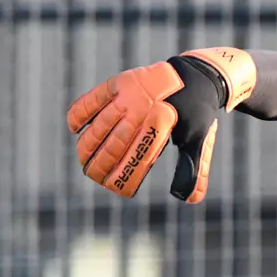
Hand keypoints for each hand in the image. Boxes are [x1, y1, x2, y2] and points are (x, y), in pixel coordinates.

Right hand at [66, 48, 256, 201]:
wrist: (196, 76)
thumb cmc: (196, 114)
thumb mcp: (200, 141)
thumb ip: (193, 171)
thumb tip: (190, 201)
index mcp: (163, 127)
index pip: (136, 161)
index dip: (123, 179)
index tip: (114, 188)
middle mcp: (143, 111)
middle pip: (112, 147)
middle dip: (100, 167)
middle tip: (95, 177)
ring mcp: (129, 96)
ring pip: (98, 127)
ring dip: (87, 148)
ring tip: (85, 161)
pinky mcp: (119, 83)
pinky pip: (91, 101)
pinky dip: (79, 116)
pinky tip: (76, 130)